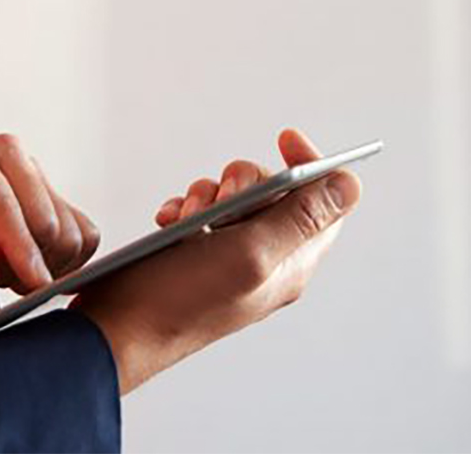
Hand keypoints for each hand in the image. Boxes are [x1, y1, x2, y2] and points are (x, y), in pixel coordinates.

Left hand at [0, 130, 99, 292]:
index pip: (2, 204)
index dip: (20, 249)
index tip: (37, 285)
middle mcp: (6, 150)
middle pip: (44, 219)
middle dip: (21, 264)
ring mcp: (34, 167)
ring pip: (67, 231)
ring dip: (40, 264)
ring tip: (1, 266)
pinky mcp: (53, 189)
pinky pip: (83, 233)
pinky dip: (64, 261)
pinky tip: (28, 263)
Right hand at [72, 128, 362, 394]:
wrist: (121, 328)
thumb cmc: (183, 300)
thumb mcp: (251, 253)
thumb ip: (301, 218)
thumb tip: (349, 186)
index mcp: (291, 262)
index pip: (325, 201)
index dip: (311, 166)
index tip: (284, 141)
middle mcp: (266, 258)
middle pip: (276, 190)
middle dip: (244, 181)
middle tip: (222, 199)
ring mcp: (231, 256)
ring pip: (235, 196)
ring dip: (207, 194)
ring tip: (188, 218)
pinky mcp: (198, 252)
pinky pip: (201, 210)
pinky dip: (184, 207)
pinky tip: (170, 222)